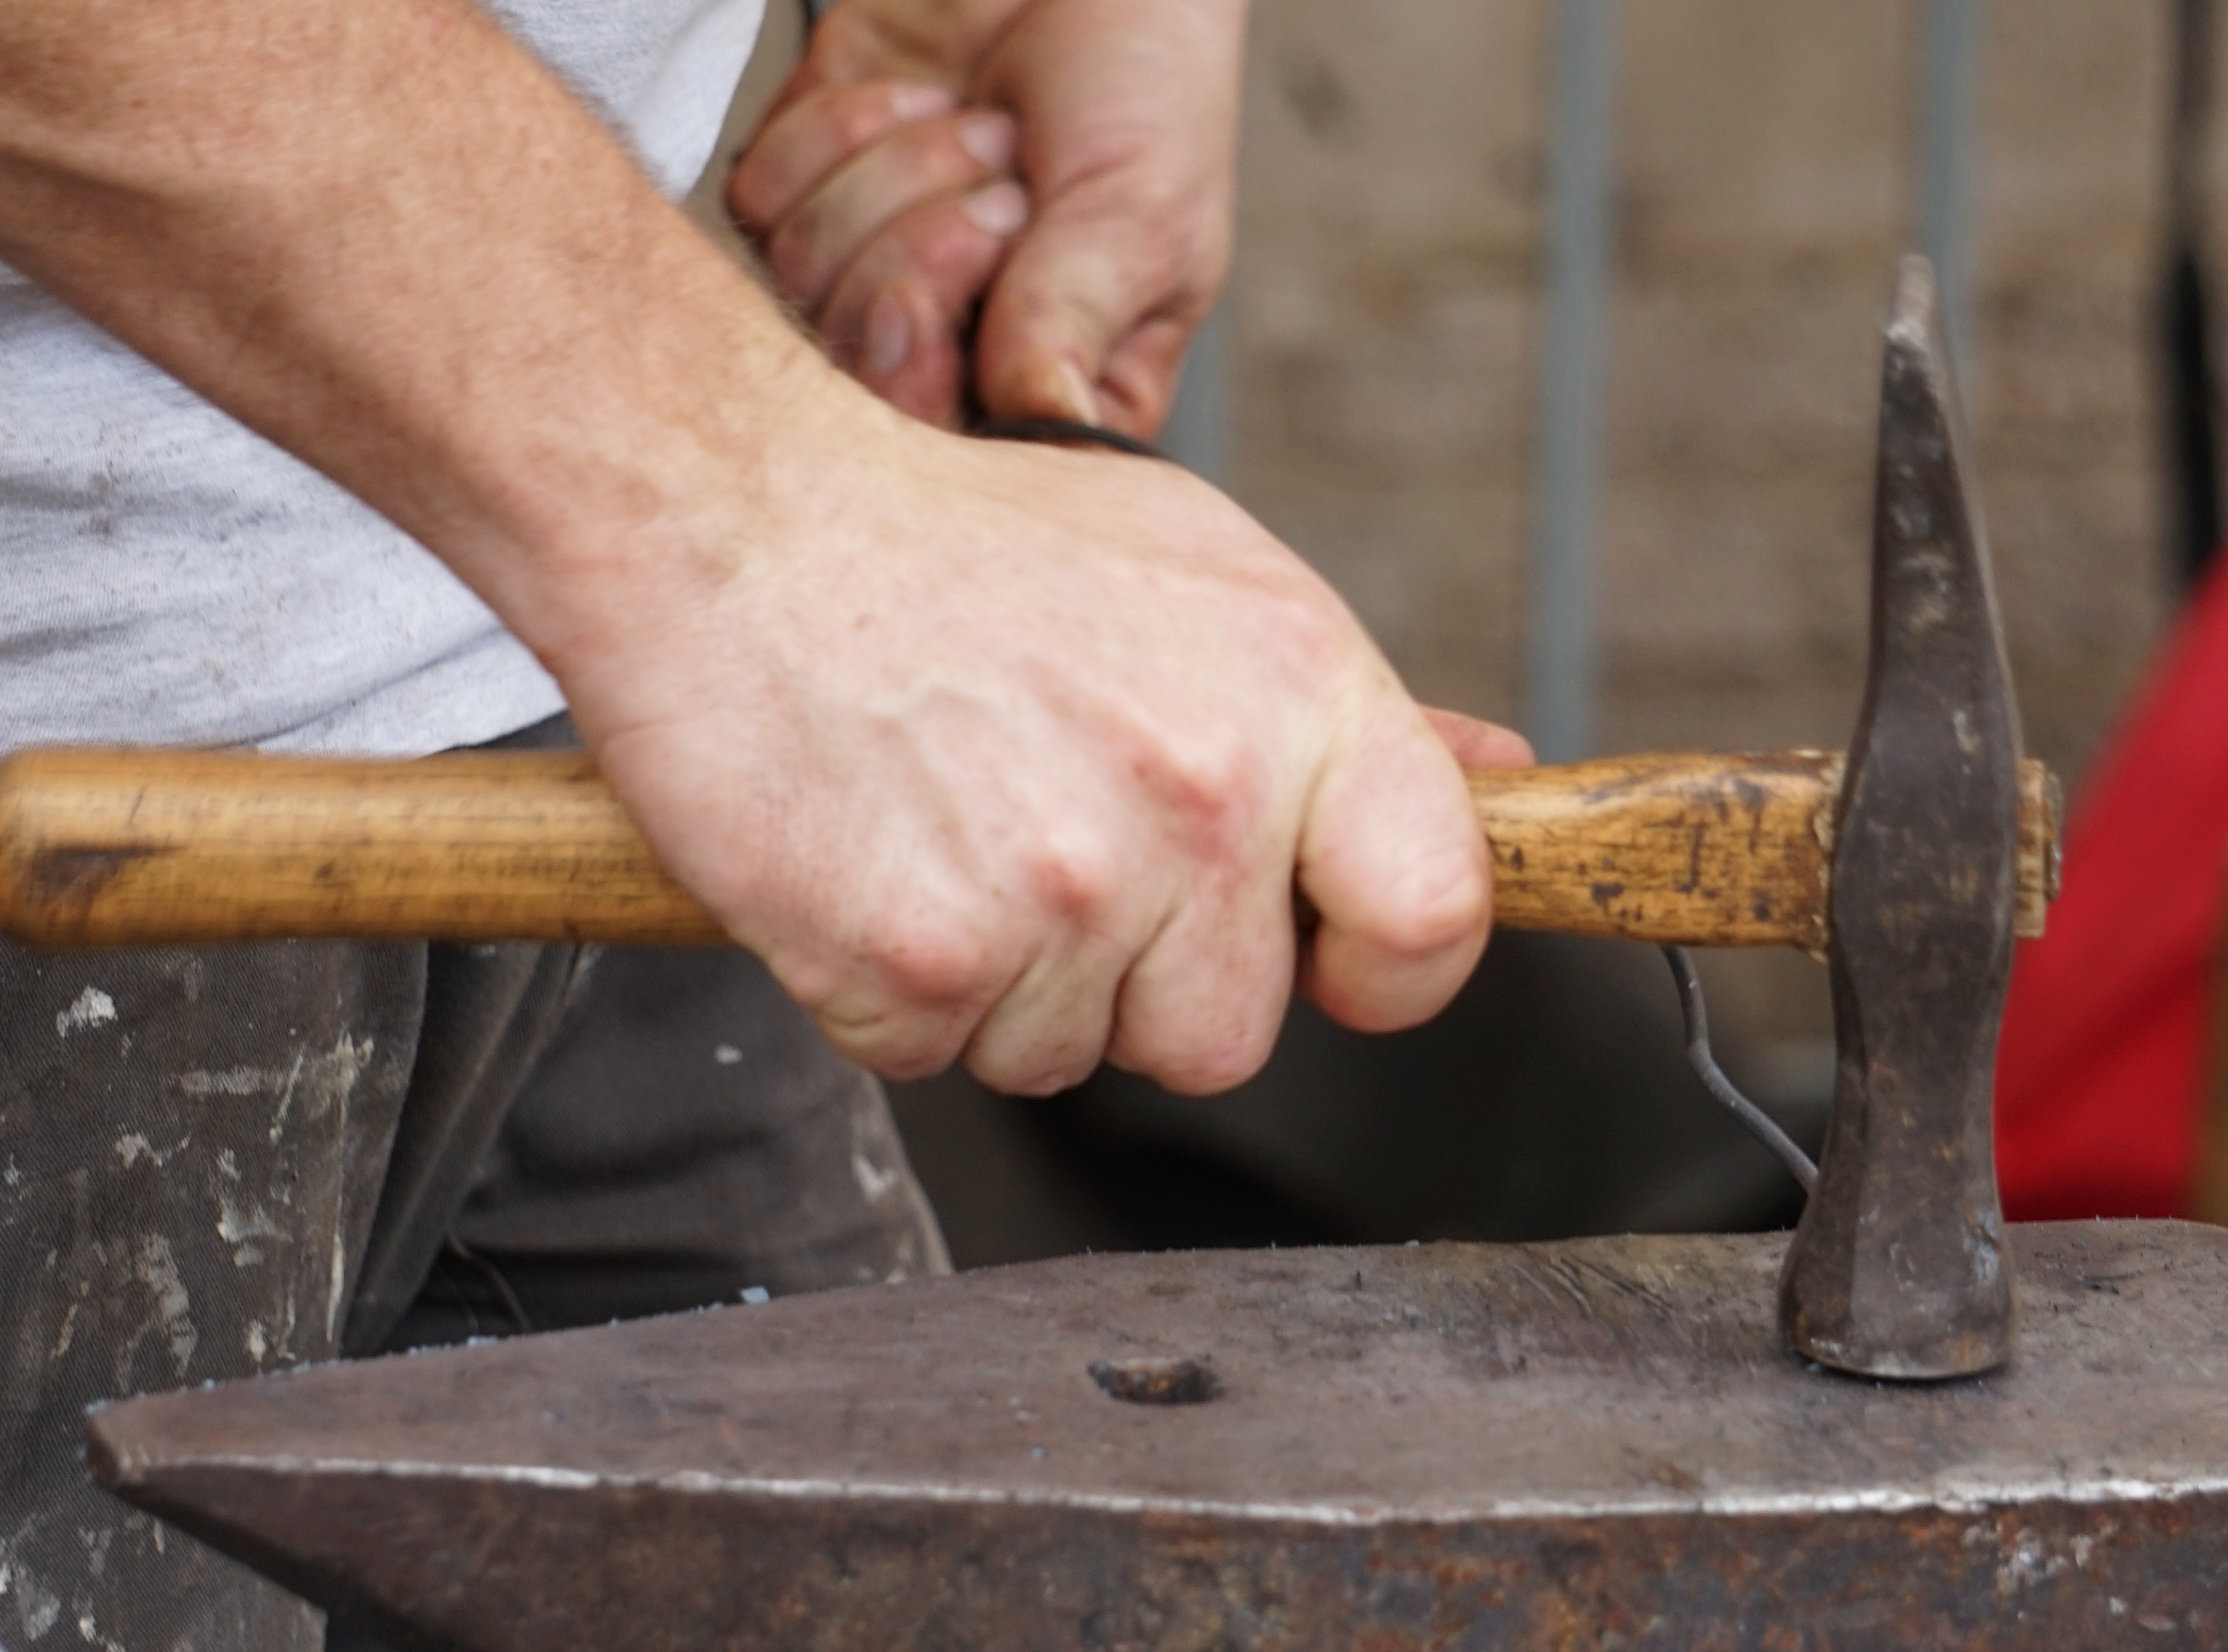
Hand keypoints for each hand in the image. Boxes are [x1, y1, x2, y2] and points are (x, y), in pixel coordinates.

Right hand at [551, 383, 1499, 1095]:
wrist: (732, 512)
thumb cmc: (961, 541)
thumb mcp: (1197, 569)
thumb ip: (1353, 712)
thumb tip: (1496, 779)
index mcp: (1296, 695)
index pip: (1436, 915)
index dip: (1383, 964)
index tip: (1323, 957)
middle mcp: (1200, 801)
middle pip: (1225, 1035)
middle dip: (1141, 981)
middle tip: (1046, 845)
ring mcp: (1059, 893)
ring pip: (1067, 1056)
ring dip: (1005, 982)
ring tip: (945, 825)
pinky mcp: (915, 962)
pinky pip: (930, 1056)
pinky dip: (885, 990)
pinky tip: (865, 858)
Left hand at [729, 0, 1242, 434]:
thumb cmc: (1143, 92)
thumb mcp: (1138, 220)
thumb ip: (1066, 328)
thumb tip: (1036, 431)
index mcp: (1049, 397)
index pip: (945, 459)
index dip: (922, 377)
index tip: (963, 284)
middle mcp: (946, 355)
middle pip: (855, 376)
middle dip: (922, 257)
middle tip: (1007, 194)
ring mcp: (862, 273)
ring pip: (802, 278)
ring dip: (898, 174)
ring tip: (982, 131)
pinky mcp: (802, 188)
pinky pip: (761, 196)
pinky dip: (840, 125)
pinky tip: (919, 98)